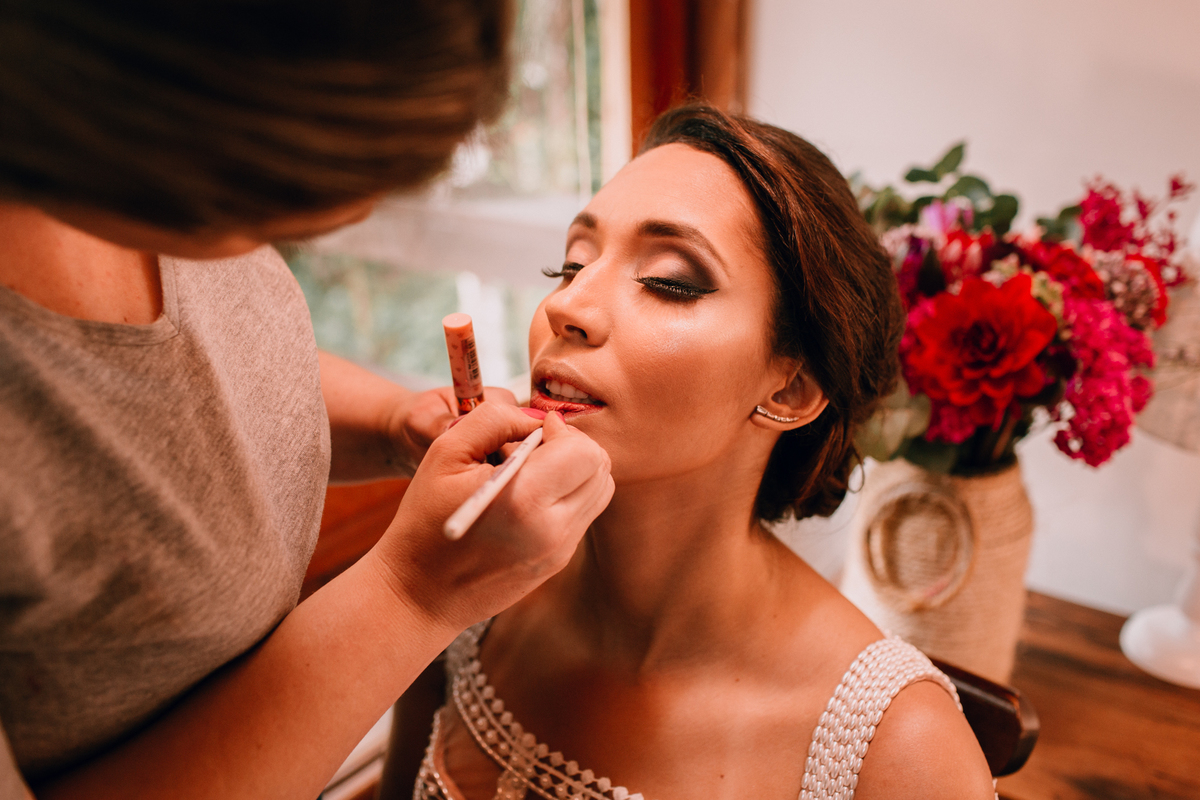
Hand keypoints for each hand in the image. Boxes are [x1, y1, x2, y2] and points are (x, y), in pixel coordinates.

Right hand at [372, 402, 612, 629]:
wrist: (418, 593)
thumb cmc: (424, 518)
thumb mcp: (447, 452)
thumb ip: (496, 419)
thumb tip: (540, 419)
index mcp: (524, 499)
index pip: (585, 452)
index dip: (563, 431)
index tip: (533, 431)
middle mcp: (551, 530)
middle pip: (600, 469)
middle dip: (573, 448)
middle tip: (535, 448)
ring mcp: (558, 551)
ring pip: (599, 491)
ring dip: (574, 472)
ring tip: (532, 473)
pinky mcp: (557, 563)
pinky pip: (582, 514)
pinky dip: (565, 496)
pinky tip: (527, 499)